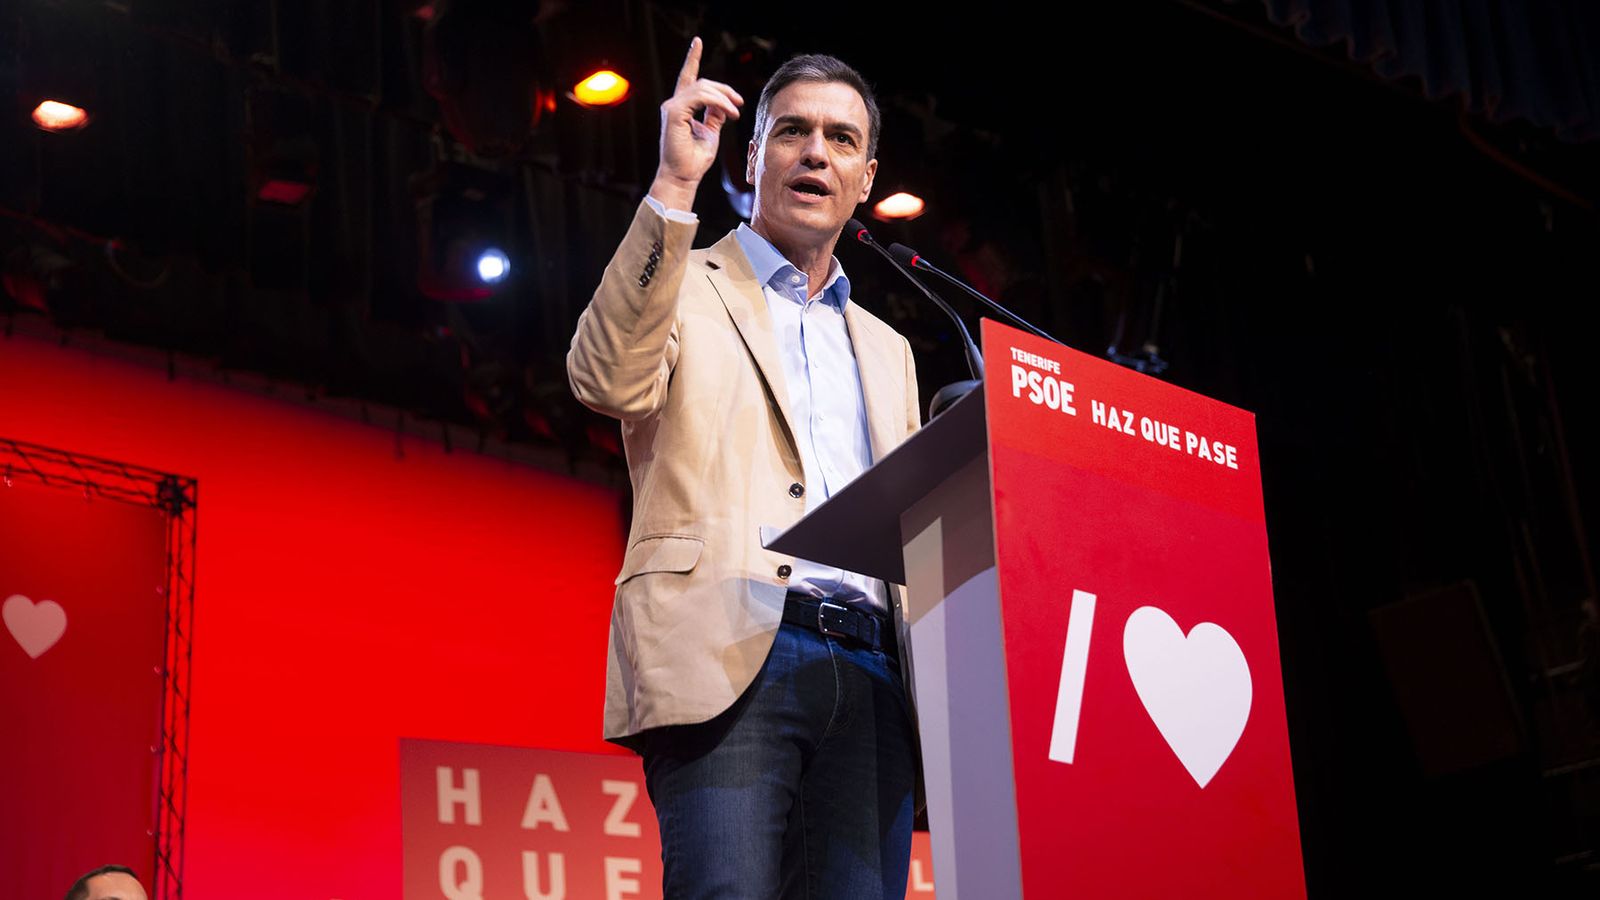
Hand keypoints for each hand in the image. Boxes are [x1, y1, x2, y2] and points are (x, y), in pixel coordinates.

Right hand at [649, 37, 742, 210]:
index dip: (693, 58)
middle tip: (739, 103)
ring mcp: (672, 107)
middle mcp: (674, 104)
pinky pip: (700, 97)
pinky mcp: (674, 113)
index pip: (688, 78)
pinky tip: (729, 112)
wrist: (684, 177)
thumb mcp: (711, 133)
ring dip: (724, 97)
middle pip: (702, 82)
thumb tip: (724, 105)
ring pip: (702, 88)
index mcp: (681, 108)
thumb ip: (715, 115)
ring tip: (736, 111)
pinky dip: (718, 102)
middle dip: (724, 89)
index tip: (698, 42)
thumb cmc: (695, 160)